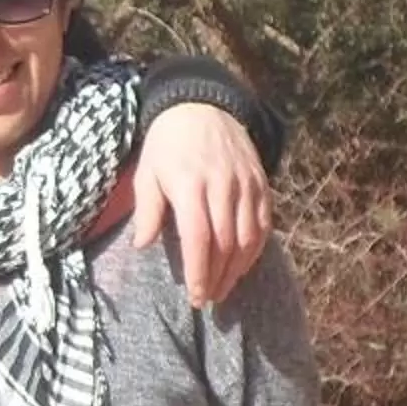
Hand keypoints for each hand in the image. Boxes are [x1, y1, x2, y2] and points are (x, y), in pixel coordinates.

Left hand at [134, 103, 271, 306]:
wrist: (202, 106)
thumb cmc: (167, 145)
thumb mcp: (147, 172)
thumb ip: (148, 209)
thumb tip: (143, 245)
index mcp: (190, 184)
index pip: (198, 238)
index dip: (198, 272)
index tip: (195, 297)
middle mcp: (222, 185)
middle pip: (225, 243)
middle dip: (216, 277)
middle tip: (206, 299)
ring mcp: (246, 184)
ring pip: (248, 238)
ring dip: (236, 270)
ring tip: (222, 289)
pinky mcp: (261, 183)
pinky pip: (263, 224)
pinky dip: (255, 250)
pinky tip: (242, 266)